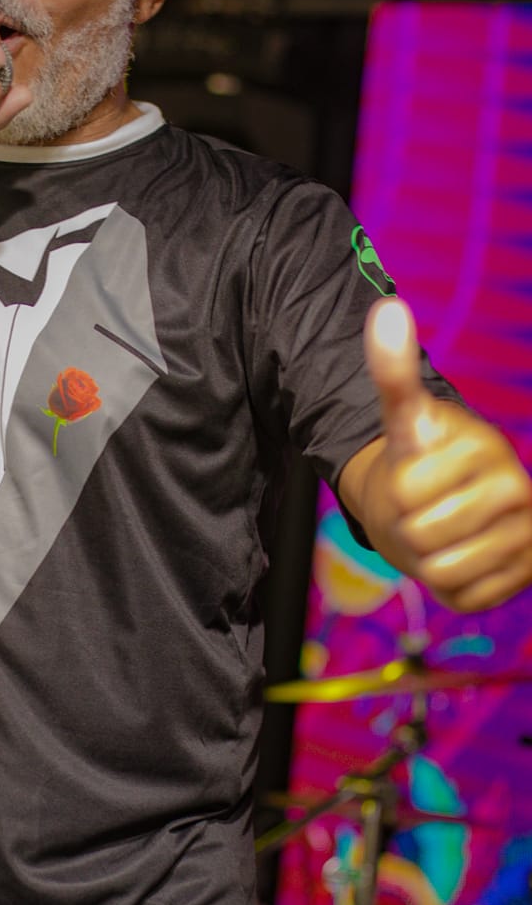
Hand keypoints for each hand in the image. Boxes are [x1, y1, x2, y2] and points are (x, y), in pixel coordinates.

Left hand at [358, 297, 531, 611]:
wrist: (450, 505)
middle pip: (422, 536)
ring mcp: (527, 542)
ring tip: (441, 534)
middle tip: (426, 510)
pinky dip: (448, 586)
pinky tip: (461, 558)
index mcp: (490, 453)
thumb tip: (387, 307)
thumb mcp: (404, 418)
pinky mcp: (521, 581)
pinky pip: (460, 597)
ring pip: (439, 571)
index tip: (417, 475)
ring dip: (426, 559)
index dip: (397, 489)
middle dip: (409, 527)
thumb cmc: (424, 459)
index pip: (407, 494)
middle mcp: (520, 494)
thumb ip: (393, 369)